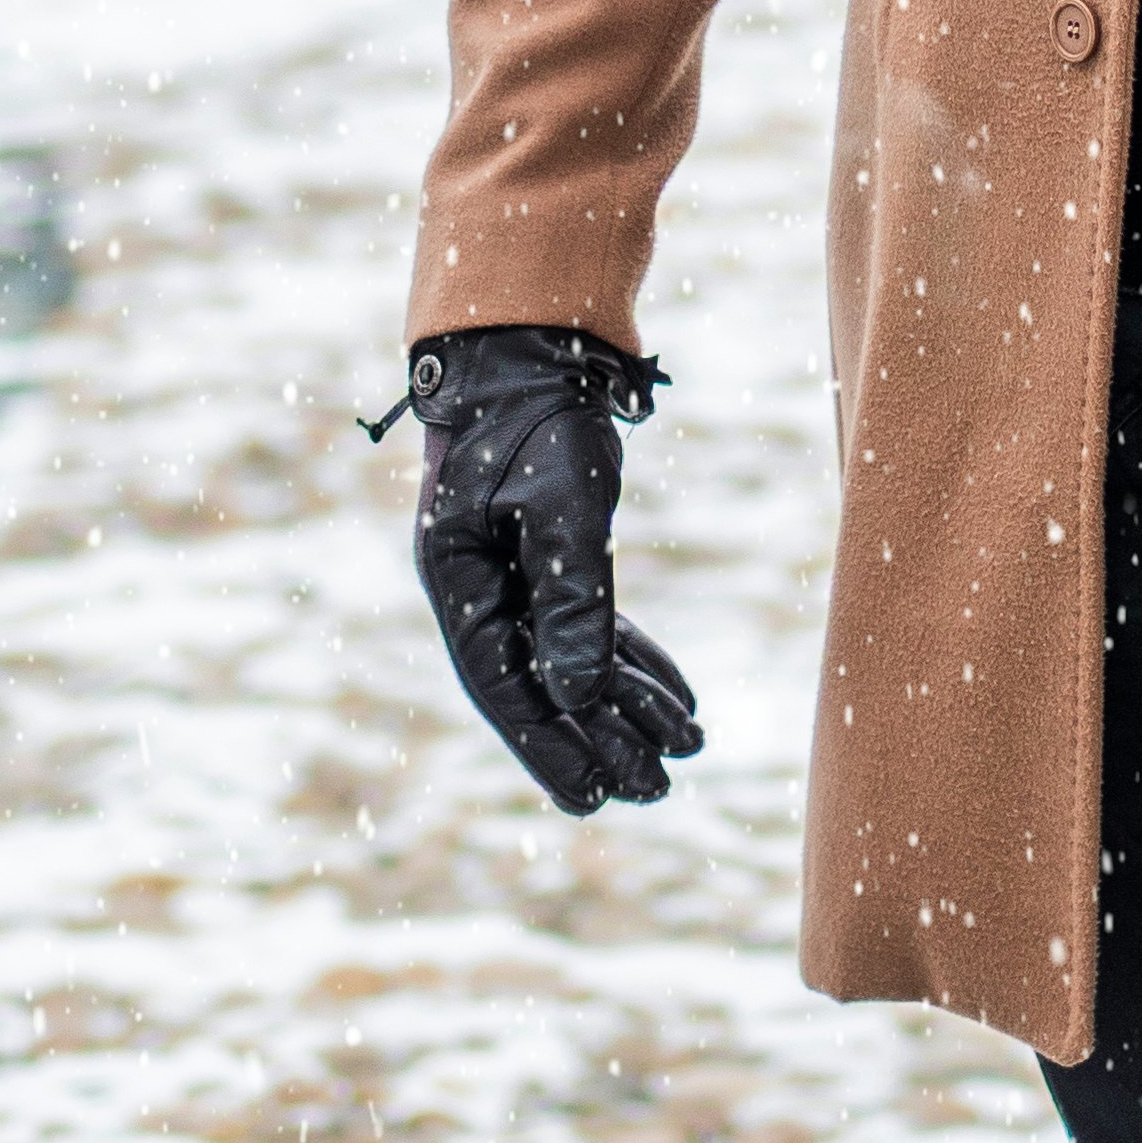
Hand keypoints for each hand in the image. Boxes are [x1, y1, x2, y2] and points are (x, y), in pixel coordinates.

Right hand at [398, 325, 706, 813]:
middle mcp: (477, 586)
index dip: (549, 747)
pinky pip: (590, 628)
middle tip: (659, 787)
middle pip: (541, 686)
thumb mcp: (561, 502)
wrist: (534, 344)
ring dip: (625, 707)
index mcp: (456, 578)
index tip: (595, 798)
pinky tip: (674, 697)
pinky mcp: (547, 557)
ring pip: (570, 662)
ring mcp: (510, 573)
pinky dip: (631, 663)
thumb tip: (580, 695)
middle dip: (600, 740)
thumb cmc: (540, 414)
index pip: (503, 686)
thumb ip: (571, 597)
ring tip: (686, 748)